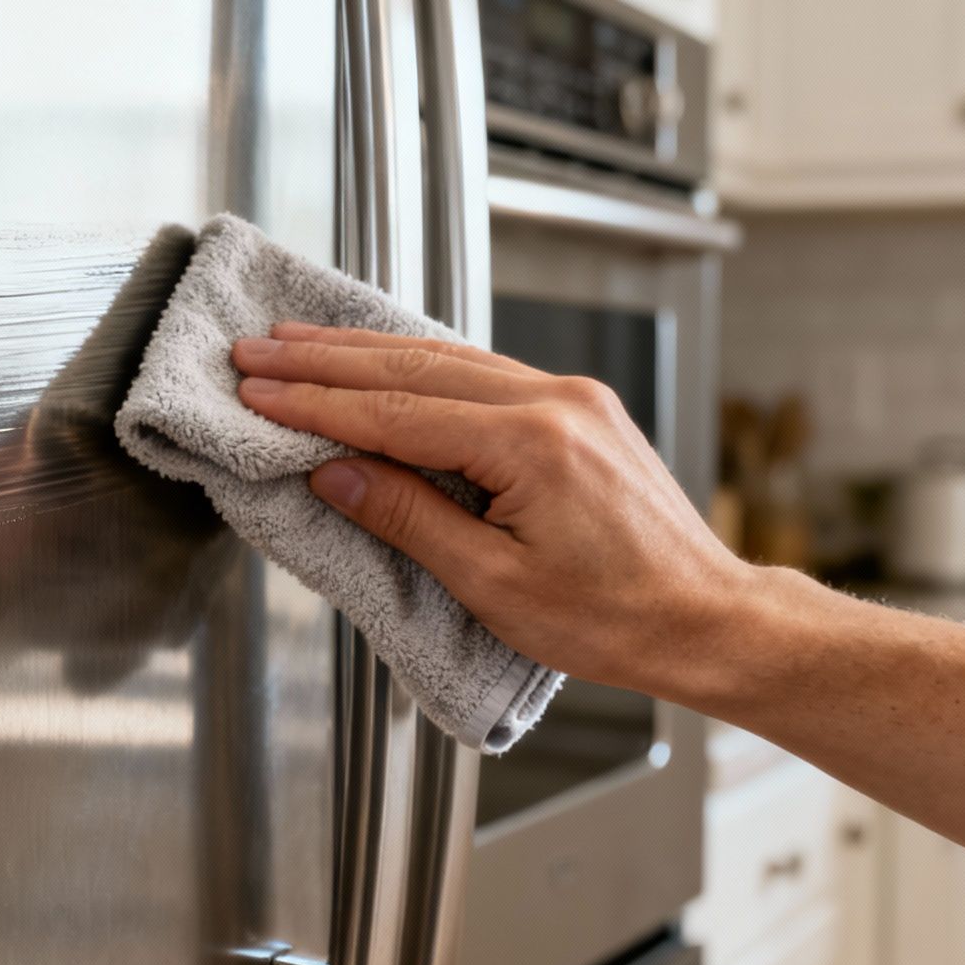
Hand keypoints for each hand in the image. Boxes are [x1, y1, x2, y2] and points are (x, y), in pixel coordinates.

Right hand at [230, 322, 753, 700]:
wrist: (707, 621)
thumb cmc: (614, 619)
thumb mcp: (493, 584)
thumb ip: (408, 518)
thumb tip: (335, 473)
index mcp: (533, 444)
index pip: (395, 414)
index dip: (316, 403)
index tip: (258, 390)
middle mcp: (555, 402)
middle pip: (413, 368)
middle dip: (324, 360)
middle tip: (257, 350)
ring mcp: (570, 398)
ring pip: (445, 358)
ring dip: (364, 352)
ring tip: (299, 343)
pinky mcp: (576, 409)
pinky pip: (479, 370)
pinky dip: (417, 365)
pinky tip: (379, 359)